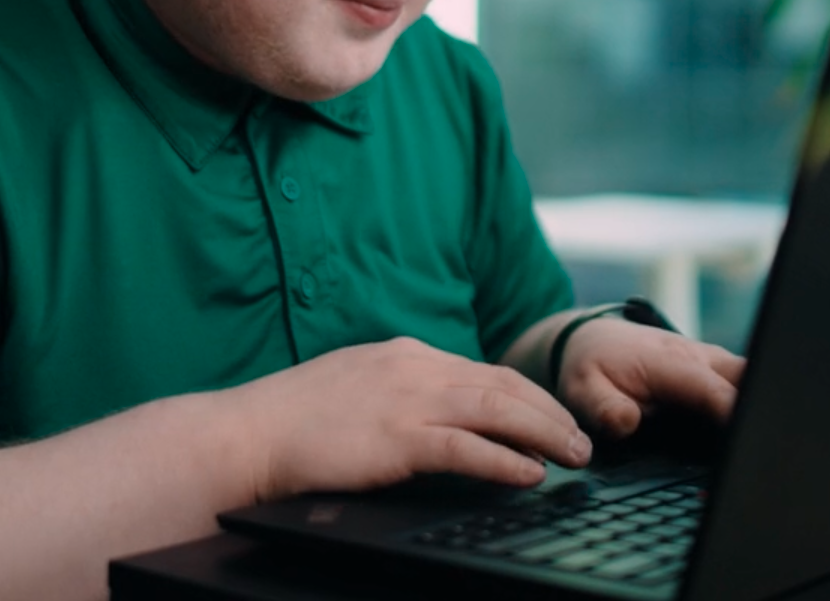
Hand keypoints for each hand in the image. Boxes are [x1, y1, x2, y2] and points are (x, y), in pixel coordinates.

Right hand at [227, 337, 593, 503]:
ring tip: (574, 456)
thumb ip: (395, 393)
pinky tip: (529, 474)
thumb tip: (433, 416)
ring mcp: (406, 401)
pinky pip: (468, 448)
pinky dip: (506, 460)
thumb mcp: (354, 387)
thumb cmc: (292, 420)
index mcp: (402, 354)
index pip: (482, 369)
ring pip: (497, 409)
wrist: (248, 433)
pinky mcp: (398, 438)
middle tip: (581, 439)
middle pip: (502, 383)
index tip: (551, 416)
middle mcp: (412, 368)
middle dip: (549, 411)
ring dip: (544, 433)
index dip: (526, 393)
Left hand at [557, 318, 745, 438]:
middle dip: (760, 412)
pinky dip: (749, 410)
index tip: (747, 446)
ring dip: (757, 412)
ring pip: (753, 382)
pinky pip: (745, 388)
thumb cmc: (591, 366)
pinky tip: (744, 443)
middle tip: (759, 453)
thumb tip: (628, 422)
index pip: (714, 390)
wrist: (592, 339)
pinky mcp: (717, 371)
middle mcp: (701, 358)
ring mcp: (713, 362)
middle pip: (750, 381)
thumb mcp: (584, 390)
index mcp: (671, 362)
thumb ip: (605, 409)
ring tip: (755, 453)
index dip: (735, 415)